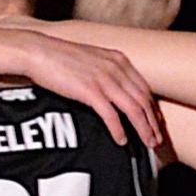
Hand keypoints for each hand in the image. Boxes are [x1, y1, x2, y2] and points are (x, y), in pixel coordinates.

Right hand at [0, 27, 166, 158]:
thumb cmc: (60, 58)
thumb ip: (106, 72)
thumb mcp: (91, 60)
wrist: (38, 52)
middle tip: (157, 141)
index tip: (157, 123)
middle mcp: (116, 68)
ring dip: (143, 129)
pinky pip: (111, 115)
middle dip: (153, 123)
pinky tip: (122, 140)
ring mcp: (104, 79)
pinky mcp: (90, 91)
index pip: (144, 88)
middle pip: (143, 100)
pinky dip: (118, 130)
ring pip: (133, 109)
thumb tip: (113, 92)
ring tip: (147, 144)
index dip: (153, 109)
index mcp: (118, 60)